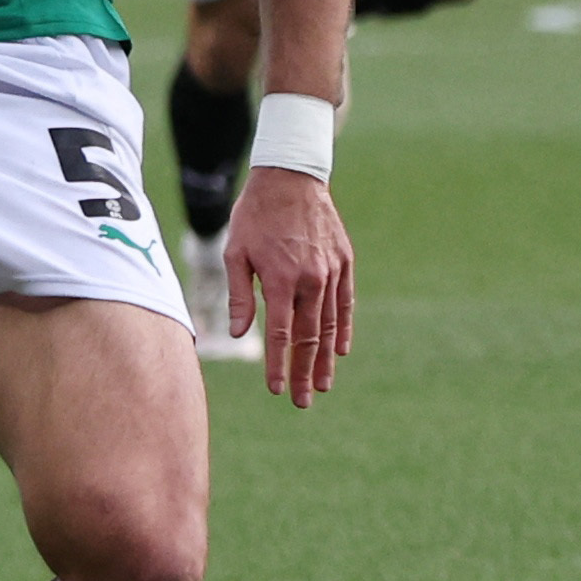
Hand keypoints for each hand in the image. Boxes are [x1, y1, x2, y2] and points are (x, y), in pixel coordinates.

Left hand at [222, 167, 353, 407]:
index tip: (275, 389)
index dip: (277, 365)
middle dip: (303, 372)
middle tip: (301, 401)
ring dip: (325, 358)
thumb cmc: (253, 216)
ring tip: (322, 385)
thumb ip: (238, 295)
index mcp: (279, 279)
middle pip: (307, 338)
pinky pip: (345, 303)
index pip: (279, 334)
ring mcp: (331, 272)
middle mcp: (310, 280)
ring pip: (329, 325)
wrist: (291, 179)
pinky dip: (343, 328)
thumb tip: (237, 334)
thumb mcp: (235, 253)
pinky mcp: (345, 263)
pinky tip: (341, 350)